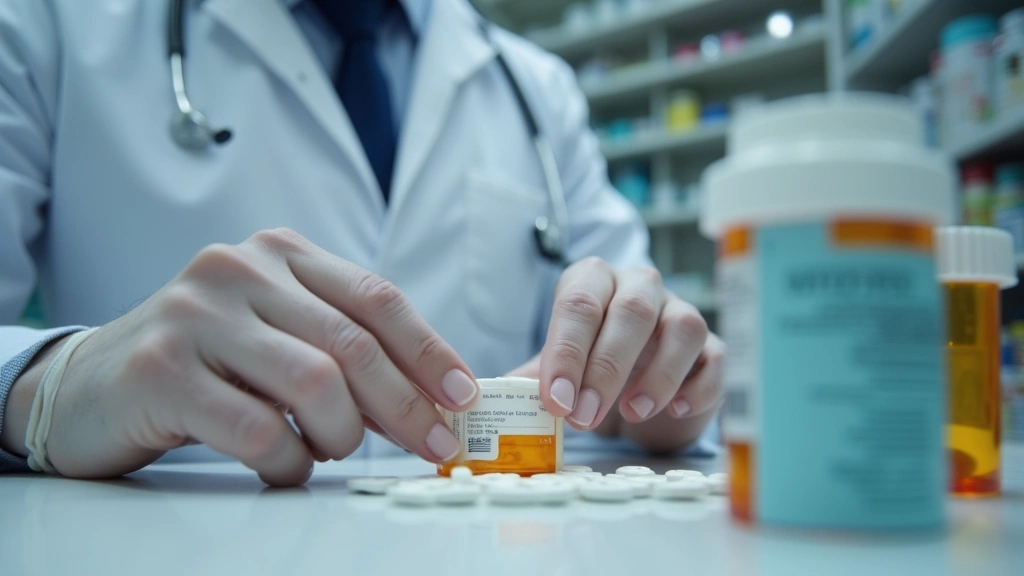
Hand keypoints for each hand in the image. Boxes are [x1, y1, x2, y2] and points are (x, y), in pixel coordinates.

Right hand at [0, 229, 477, 485]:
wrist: (92, 382)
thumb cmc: (205, 362)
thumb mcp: (276, 330)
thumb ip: (341, 344)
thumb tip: (431, 394)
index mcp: (279, 255)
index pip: (377, 299)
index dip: (430, 352)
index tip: (463, 398)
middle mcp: (238, 271)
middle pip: (354, 343)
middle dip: (406, 404)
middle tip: (431, 445)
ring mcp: (196, 316)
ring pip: (315, 384)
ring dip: (340, 434)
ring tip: (328, 449)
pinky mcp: (163, 369)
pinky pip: (259, 429)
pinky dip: (288, 461)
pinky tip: (283, 464)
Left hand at [509, 257, 722, 441]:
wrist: (638, 385)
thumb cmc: (592, 364)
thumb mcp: (559, 365)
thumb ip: (533, 376)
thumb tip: (500, 394)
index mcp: (593, 281)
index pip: (578, 304)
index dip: (566, 351)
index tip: (554, 399)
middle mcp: (639, 287)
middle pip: (630, 312)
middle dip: (605, 368)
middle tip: (583, 417)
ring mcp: (681, 312)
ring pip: (683, 326)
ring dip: (657, 375)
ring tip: (632, 413)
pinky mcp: (713, 347)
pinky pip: (716, 358)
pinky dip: (697, 386)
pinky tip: (675, 410)